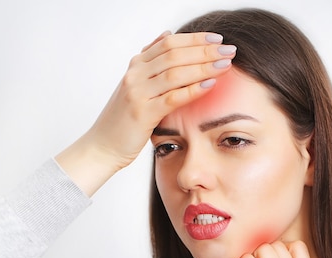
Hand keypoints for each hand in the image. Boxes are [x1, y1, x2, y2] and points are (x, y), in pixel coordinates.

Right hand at [56, 32, 235, 194]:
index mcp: (136, 66)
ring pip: (175, 71)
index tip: (217, 39)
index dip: (195, 39)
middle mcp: (135, 75)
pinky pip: (172, 97)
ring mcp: (138, 92)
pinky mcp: (142, 113)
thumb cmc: (123, 122)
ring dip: (203, 66)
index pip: (169, 43)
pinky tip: (210, 84)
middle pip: (175, 53)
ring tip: (225, 64)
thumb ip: (151, 63)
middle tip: (228, 49)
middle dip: (204, 50)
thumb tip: (167, 36)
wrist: (102, 147)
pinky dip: (193, 89)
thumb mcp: (136, 87)